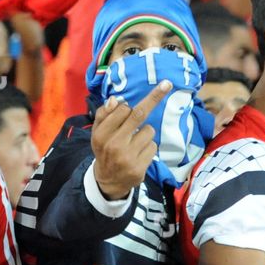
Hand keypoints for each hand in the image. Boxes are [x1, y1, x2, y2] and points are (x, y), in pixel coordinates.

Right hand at [91, 81, 172, 198]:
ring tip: (135, 142)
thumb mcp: (97, 132)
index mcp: (101, 134)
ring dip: (145, 133)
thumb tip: (114, 100)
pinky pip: (153, 146)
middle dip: (154, 97)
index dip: (129, 105)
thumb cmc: (104, 149)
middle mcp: (114, 145)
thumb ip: (104, 114)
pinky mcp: (139, 168)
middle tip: (166, 84)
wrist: (107, 181)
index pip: (122, 110)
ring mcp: (127, 157)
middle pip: (138, 115)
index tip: (147, 92)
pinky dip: (149, 147)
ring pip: (149, 131)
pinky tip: (139, 154)